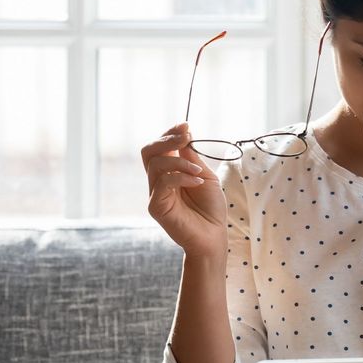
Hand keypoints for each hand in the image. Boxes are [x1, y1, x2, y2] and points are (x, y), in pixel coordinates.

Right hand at [141, 121, 228, 256]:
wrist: (213, 236)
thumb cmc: (211, 208)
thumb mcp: (205, 176)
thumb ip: (192, 158)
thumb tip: (185, 135)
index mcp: (169, 173)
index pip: (159, 148)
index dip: (169, 134)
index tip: (185, 126)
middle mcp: (158, 182)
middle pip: (148, 151)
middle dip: (167, 140)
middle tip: (186, 137)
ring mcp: (155, 194)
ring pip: (156, 164)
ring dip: (180, 162)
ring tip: (198, 172)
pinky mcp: (156, 207)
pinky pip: (163, 183)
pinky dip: (181, 177)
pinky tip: (196, 181)